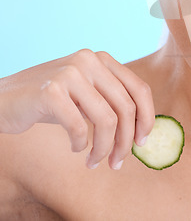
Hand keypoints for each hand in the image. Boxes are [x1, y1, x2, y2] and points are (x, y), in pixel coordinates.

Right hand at [0, 49, 154, 169]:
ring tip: (95, 161)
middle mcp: (90, 60)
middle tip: (117, 161)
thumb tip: (143, 130)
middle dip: (125, 141)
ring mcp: (71, 73)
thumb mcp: (87, 94)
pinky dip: (80, 144)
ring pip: (106, 119)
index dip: (147, 118)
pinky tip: (75, 148)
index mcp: (103, 59)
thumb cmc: (52, 101)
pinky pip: (79, 127)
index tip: (142, 142)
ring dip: (104, 148)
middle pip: (126, 107)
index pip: (140, 89)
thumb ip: (112, 102)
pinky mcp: (51, 91)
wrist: (4, 98)